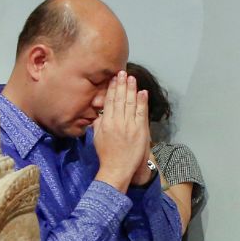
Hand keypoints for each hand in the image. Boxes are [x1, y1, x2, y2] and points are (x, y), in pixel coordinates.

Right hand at [93, 71, 151, 191]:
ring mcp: (128, 125)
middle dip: (121, 84)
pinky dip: (142, 101)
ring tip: (132, 78)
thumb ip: (98, 124)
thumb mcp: (97, 138)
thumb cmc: (106, 155)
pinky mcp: (139, 130)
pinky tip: (142, 92)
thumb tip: (99, 113)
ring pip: (130, 103)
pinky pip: (141, 112)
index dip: (112, 88)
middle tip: (122, 72)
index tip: (114, 78)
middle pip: (120, 99)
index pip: (109, 101)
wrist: (116, 168)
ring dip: (131, 89)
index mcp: (105, 123)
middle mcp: (116, 121)